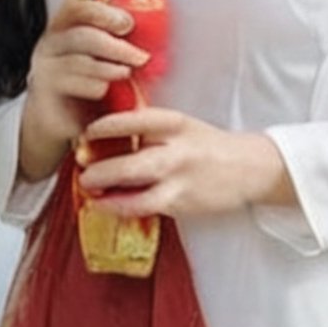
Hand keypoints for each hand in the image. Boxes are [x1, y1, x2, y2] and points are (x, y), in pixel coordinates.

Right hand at [18, 0, 148, 180]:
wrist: (61, 117)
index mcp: (64, 26)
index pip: (77, 7)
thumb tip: (154, 35)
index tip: (127, 24)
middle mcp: (50, 44)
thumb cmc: (88, 80)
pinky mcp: (45, 94)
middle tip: (140, 57)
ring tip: (125, 74)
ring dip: (109, 69)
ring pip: (79, 62)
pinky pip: (74, 88)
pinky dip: (95, 89)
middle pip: (83, 37)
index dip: (103, 12)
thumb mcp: (101, 55)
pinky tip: (105, 93)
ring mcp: (44, 69)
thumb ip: (116, 40)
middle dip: (117, 47)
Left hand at [75, 106, 295, 218]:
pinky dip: (120, 206)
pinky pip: (144, 206)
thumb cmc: (207, 145)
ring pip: (136, 186)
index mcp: (175, 123)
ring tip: (88, 186)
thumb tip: (107, 131)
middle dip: (99, 165)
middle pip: (131, 159)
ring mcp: (180, 178)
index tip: (87, 132)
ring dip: (105, 188)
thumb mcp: (181, 126)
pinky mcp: (181, 202)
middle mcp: (177, 149)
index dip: (106, 126)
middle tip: (80, 164)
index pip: (135, 120)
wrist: (247, 168)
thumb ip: (149, 127)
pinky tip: (105, 204)